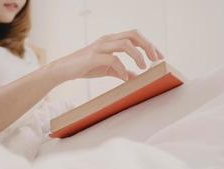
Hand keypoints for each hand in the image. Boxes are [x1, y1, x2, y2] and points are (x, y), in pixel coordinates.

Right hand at [46, 29, 163, 83]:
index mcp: (111, 40)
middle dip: (148, 46)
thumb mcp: (107, 69)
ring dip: (138, 55)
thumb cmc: (85, 67)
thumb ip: (121, 72)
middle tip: (156, 59)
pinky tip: (125, 78)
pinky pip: (112, 59)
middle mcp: (107, 40)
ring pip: (125, 44)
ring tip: (143, 68)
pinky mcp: (93, 57)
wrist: (64, 70)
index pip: (134, 36)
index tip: (159, 57)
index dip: (149, 44)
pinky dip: (122, 69)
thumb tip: (135, 78)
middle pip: (133, 35)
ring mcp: (100, 47)